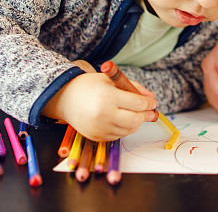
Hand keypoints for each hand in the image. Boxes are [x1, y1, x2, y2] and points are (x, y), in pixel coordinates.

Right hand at [43, 70, 157, 141]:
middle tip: (148, 110)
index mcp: (108, 97)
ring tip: (133, 113)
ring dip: (135, 122)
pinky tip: (120, 119)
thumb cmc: (90, 86)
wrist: (65, 98)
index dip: (148, 103)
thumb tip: (151, 97)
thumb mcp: (112, 80)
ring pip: (129, 130)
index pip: (138, 104)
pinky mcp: (97, 137)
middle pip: (135, 120)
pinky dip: (124, 128)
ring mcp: (99, 128)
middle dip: (145, 115)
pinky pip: (118, 136)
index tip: (152, 102)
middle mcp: (103, 115)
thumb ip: (134, 87)